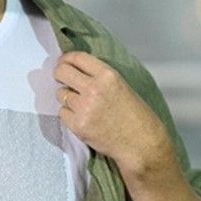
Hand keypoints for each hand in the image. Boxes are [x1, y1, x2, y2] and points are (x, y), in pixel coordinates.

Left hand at [54, 51, 170, 177]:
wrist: (140, 143)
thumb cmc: (135, 115)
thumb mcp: (121, 85)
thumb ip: (99, 77)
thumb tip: (76, 70)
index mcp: (108, 75)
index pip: (77, 57)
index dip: (67, 59)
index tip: (64, 62)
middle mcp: (94, 88)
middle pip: (62, 72)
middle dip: (59, 74)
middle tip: (63, 80)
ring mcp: (84, 108)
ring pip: (60, 94)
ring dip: (67, 98)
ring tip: (82, 105)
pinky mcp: (78, 125)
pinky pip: (62, 113)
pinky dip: (69, 115)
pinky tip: (82, 118)